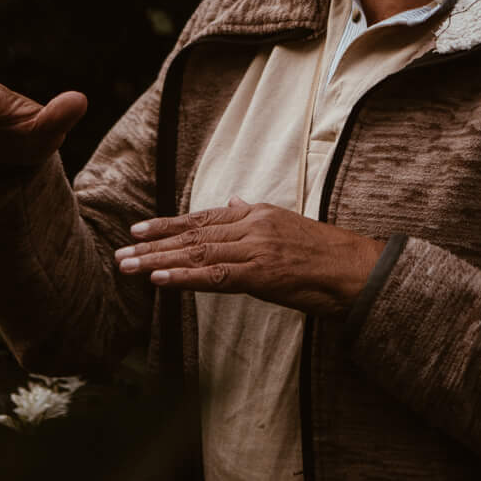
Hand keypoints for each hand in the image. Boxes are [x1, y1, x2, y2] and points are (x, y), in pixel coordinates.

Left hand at [113, 198, 384, 316]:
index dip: (168, 224)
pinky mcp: (261, 274)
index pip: (202, 218)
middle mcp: (252, 226)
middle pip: (192, 234)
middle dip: (152, 243)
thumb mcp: (288, 225)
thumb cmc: (326, 254)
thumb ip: (254, 215)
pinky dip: (183, 277)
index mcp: (257, 215)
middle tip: (121, 251)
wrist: (359, 271)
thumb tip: (231, 200)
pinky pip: (214, 276)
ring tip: (127, 266)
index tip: (138, 229)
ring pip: (196, 254)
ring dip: (157, 261)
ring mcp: (255, 249)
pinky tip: (158, 279)